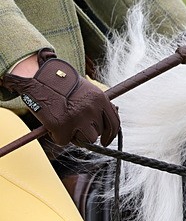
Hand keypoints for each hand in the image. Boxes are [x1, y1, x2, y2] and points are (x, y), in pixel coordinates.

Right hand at [2, 48, 118, 144]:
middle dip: (86, 132)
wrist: (37, 78)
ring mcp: (77, 117)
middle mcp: (91, 108)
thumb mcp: (86, 89)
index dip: (110, 135)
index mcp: (100, 98)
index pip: (114, 123)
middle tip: (74, 126)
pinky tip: (52, 124)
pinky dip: (57, 136)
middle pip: (98, 133)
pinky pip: (63, 141)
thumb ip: (97, 105)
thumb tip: (109, 124)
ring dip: (74, 136)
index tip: (105, 141)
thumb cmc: (60, 85)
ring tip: (64, 124)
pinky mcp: (62, 125)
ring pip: (85, 140)